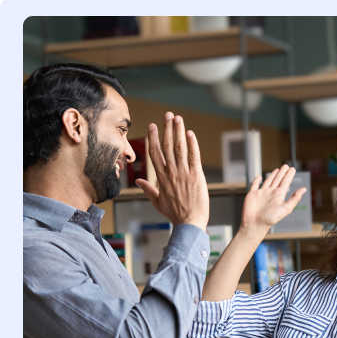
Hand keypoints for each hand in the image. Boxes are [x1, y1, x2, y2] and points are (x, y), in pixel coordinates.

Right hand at [135, 112, 208, 230]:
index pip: (155, 153)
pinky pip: (194, 156)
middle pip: (166, 146)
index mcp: (161, 178)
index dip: (153, 138)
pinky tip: (190, 133)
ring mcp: (184, 173)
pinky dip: (192, 144)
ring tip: (178, 118)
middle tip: (167, 115)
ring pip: (179, 148)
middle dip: (167, 128)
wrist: (189, 223)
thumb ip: (148, 190)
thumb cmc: (175, 214)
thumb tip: (139, 181)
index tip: (153, 125)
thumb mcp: (158, 202)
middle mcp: (171, 172)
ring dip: (178, 131)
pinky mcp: (197, 175)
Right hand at [240, 164, 305, 235]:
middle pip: (278, 180)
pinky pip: (254, 185)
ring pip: (268, 181)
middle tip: (286, 166)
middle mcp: (271, 193)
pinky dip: (256, 180)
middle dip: (282, 173)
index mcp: (279, 195)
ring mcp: (261, 193)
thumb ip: (294, 198)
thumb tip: (304, 189)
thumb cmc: (270, 219)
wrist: (255, 224)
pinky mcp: (252, 194)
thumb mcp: (286, 208)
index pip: (285, 182)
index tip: (293, 169)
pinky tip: (259, 177)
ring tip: (277, 170)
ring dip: (272, 175)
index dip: (289, 175)